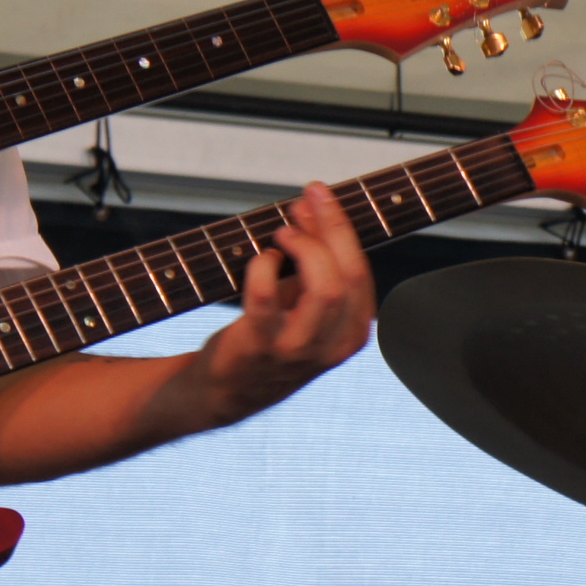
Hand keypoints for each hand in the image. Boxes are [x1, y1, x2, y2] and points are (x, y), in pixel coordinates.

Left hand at [187, 183, 374, 424]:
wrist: (226, 390)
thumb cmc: (269, 339)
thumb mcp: (307, 307)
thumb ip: (318, 263)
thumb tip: (314, 206)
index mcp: (352, 333)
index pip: (360, 272)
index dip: (341, 227)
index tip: (321, 196)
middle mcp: (333, 346)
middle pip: (348, 276)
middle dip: (330, 227)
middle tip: (307, 199)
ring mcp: (299, 349)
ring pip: (325, 290)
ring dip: (305, 248)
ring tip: (284, 233)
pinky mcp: (261, 346)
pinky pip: (267, 296)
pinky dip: (264, 266)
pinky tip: (262, 258)